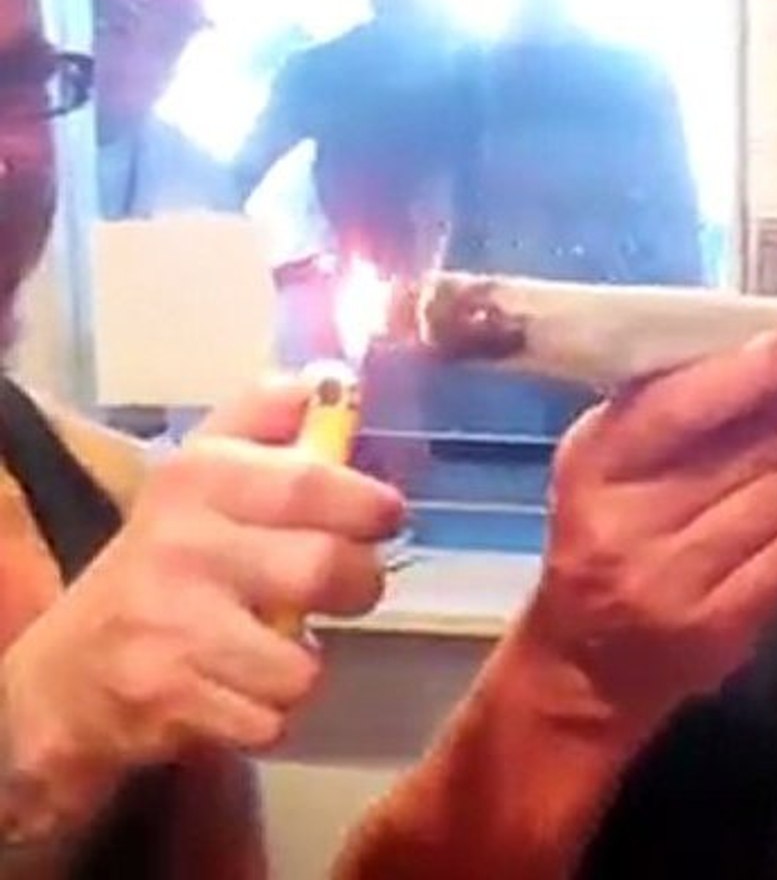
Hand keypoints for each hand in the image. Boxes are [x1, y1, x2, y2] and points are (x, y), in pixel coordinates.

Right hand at [1, 378, 403, 821]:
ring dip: (305, 663)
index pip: (307, 481)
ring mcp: (170, 623)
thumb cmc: (169, 560)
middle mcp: (181, 543)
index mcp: (199, 477)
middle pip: (323, 569)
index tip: (386, 515)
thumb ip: (264, 421)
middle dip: (360, 586)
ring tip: (276, 646)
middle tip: (348, 588)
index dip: (365, 501)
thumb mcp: (202, 474)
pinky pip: (271, 718)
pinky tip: (238, 689)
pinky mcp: (166, 695)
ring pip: (303, 661)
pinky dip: (269, 714)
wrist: (68, 672)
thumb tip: (326, 379)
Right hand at [514, 332, 776, 737]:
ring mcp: (676, 579)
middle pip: (747, 447)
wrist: (585, 666)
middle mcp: (629, 521)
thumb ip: (669, 410)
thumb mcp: (607, 463)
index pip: (680, 407)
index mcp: (595, 464)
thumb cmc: (604, 536)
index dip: (753, 373)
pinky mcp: (720, 628)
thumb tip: (773, 355)